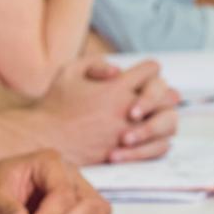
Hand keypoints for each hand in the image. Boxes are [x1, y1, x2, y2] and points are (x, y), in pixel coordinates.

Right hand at [35, 56, 179, 164]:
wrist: (44, 138)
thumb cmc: (55, 104)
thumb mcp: (68, 72)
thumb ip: (95, 63)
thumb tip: (118, 69)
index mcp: (115, 86)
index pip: (151, 70)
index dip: (147, 70)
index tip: (139, 76)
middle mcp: (126, 108)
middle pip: (168, 95)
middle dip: (160, 94)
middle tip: (149, 97)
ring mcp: (129, 131)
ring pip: (169, 122)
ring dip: (162, 118)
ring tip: (149, 119)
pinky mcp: (126, 151)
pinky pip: (159, 147)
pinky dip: (158, 142)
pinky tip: (147, 138)